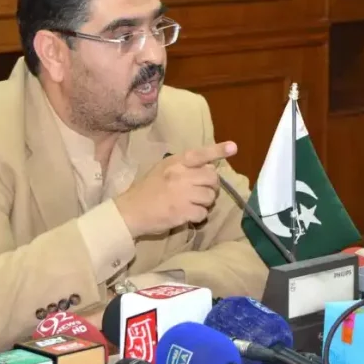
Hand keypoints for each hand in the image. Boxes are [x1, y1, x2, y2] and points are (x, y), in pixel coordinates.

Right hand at [115, 141, 237, 237]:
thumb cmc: (147, 190)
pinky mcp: (183, 212)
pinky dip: (198, 216)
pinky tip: (187, 215)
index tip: (233, 147)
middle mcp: (180, 175)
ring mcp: (182, 194)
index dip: (218, 150)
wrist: (130, 211)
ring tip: (192, 204)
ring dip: (205, 203)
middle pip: (212, 178)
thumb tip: (209, 168)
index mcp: (175, 163)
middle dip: (211, 186)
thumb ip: (184, 167)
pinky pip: (203, 213)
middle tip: (202, 192)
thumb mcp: (163, 170)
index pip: (200, 154)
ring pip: (210, 197)